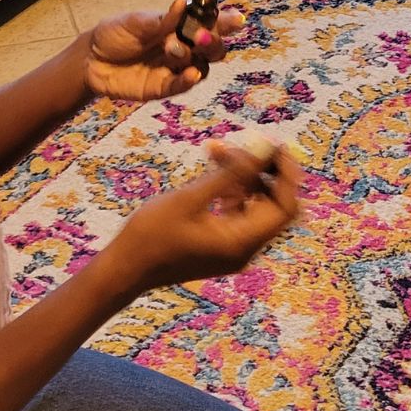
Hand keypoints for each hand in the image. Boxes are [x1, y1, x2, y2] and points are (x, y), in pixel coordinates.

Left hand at [85, 0, 244, 101]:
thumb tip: (181, 1)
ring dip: (197, 58)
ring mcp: (175, 68)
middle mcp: (182, 46)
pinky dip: (189, 79)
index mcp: (178, 25)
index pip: (207, 22)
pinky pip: (183, 85)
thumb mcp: (133, 22)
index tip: (236, 18)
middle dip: (213, 41)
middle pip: (212, 46)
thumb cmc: (114, 34)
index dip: (224, 21)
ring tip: (177, 51)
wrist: (90, 60)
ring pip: (202, 66)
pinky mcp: (164, 87)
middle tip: (203, 36)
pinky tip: (191, 73)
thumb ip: (159, 19)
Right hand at [105, 142, 301, 295]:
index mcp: (242, 242)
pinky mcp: (219, 245)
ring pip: (253, 205)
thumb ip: (228, 175)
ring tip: (216, 148)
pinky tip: (211, 169)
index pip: (285, 206)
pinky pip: (236, 212)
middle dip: (264, 170)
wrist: (125, 269)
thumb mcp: (190, 198)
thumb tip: (260, 150)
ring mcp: (232, 249)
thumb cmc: (152, 234)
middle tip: (249, 141)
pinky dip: (230, 189)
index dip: (286, 174)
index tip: (275, 144)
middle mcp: (244, 249)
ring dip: (242, 175)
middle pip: (273, 205)